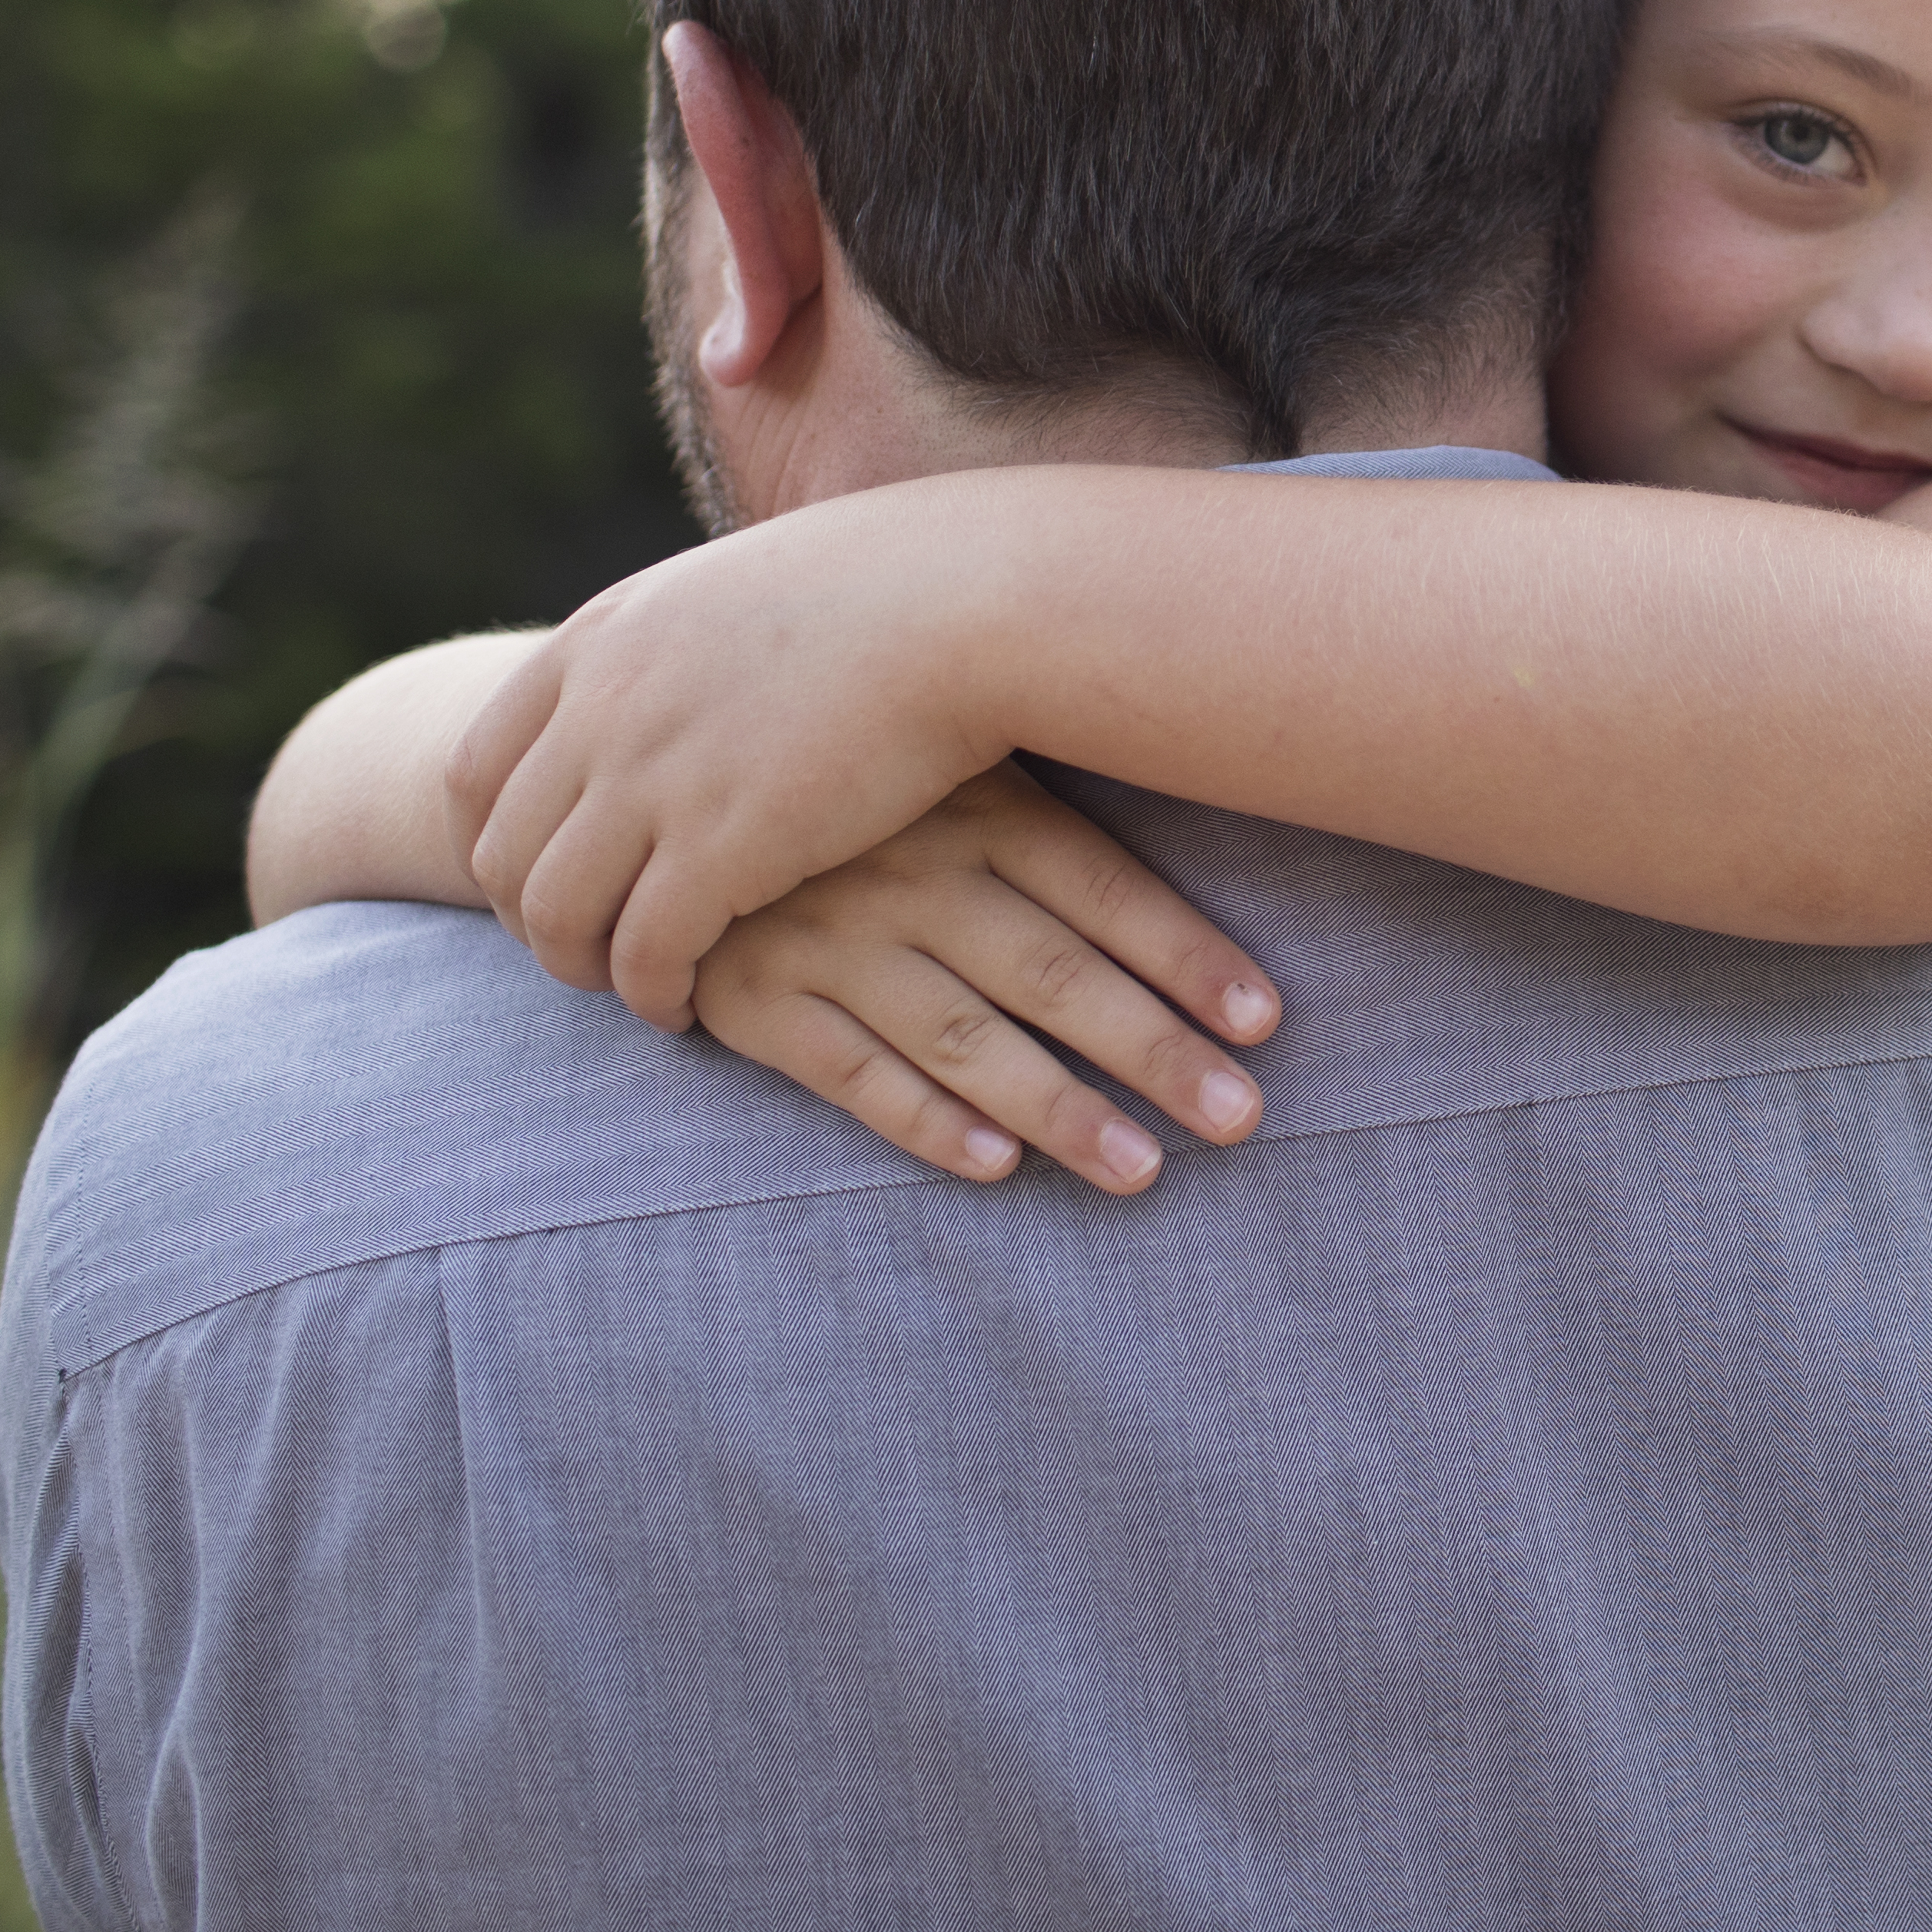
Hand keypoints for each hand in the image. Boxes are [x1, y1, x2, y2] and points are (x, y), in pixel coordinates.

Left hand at [451, 485, 1027, 1025]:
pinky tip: (687, 1006)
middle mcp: (600, 710)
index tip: (541, 879)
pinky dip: (650, 993)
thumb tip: (685, 672)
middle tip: (585, 952)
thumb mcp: (742, 588)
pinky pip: (642, 953)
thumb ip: (682, 643)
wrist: (967, 602)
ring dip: (581, 968)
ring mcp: (651, 780)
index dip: (495, 843)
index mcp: (599, 641)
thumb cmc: (895, 587)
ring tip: (635, 987)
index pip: (475, 769)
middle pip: (503, 854)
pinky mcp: (718, 849)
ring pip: (556, 916)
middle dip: (530, 920)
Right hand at [687, 764, 1282, 1190]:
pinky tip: (997, 1165)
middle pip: (1055, 974)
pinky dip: (925, 1121)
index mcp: (978, 806)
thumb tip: (1199, 812)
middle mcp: (915, 873)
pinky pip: (851, 1072)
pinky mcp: (755, 998)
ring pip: (966, 1037)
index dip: (1188, 957)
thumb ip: (1054, 812)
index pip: (1107, 890)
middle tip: (1239, 1119)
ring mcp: (833, 938)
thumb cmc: (857, 781)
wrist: (666, 782)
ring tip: (1142, 1170)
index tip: (1265, 1022)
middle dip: (1154, 1052)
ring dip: (1060, 1109)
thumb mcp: (955, 761)